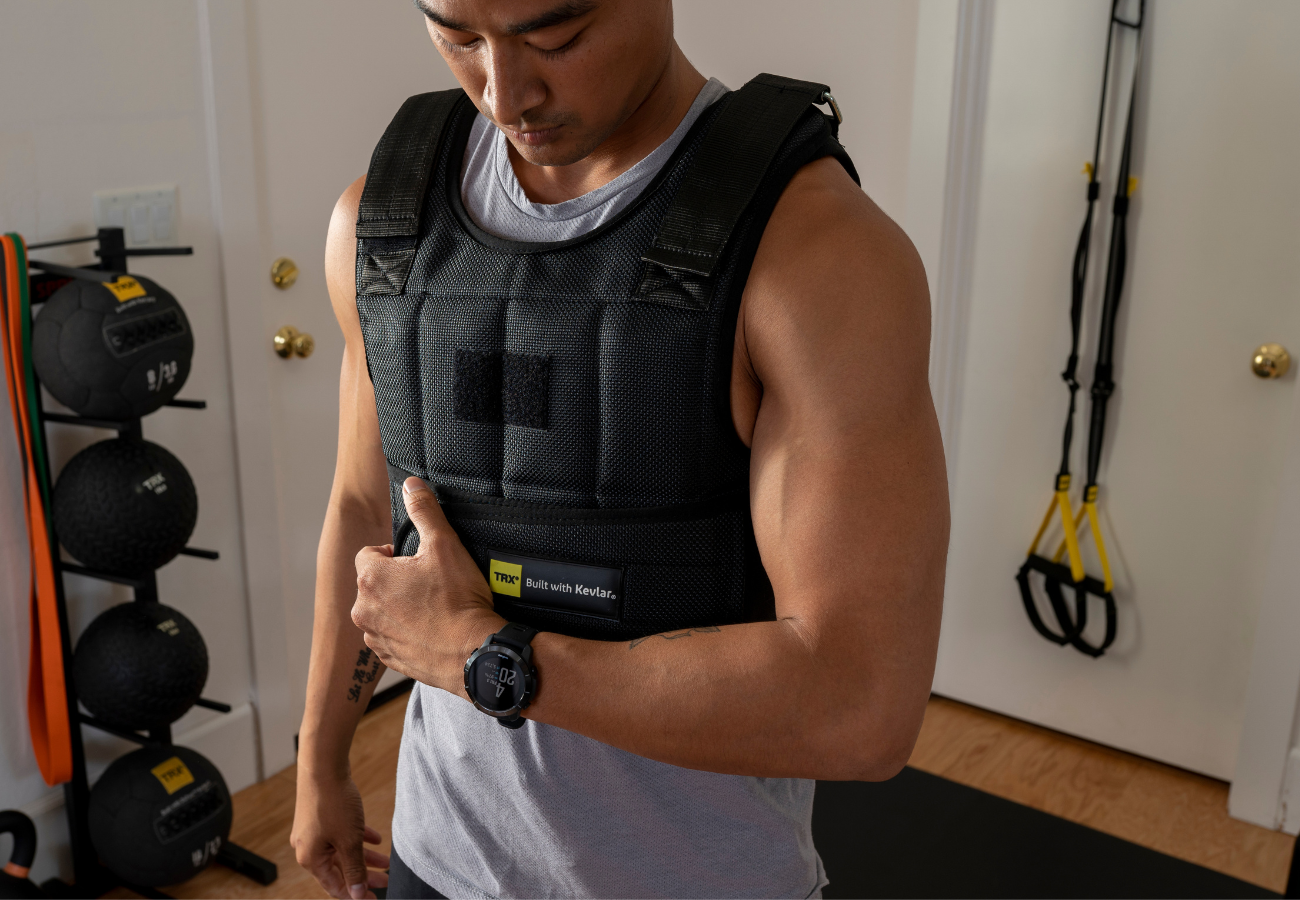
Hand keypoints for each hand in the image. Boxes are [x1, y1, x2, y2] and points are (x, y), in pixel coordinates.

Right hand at [290, 771, 388, 899]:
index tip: (373, 898)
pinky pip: (342, 833)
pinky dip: (358, 837)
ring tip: (386, 861)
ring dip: (364, 856)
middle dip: (364, 876)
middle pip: (340, 868)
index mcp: (311, 859)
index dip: (355, 894)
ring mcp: (314, 831)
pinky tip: (376, 838)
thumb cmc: (334, 803)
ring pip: (343, 850)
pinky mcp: (322, 816)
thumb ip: (354, 868)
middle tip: (385, 881)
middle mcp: (309, 847)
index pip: (334, 886)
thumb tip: (355, 893)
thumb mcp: (349, 841)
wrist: (323, 766)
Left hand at [352, 477, 503, 692]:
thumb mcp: (445, 545)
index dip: (392, 554)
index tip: (416, 561)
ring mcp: (375, 637)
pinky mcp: (389, 659)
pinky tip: (431, 629)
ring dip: (398, 608)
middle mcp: (364, 610)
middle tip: (428, 584)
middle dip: (395, 581)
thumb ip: (424, 510)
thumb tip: (411, 485)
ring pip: (380, 612)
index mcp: (371, 579)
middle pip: (373, 584)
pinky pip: (390, 637)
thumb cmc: (459, 601)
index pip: (367, 554)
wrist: (473, 653)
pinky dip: (405, 632)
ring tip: (431, 608)